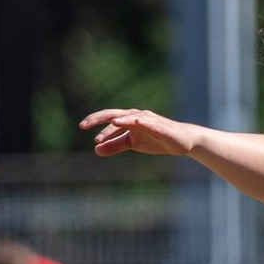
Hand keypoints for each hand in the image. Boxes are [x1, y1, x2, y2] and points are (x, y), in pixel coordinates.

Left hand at [79, 108, 197, 157]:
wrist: (182, 142)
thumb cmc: (157, 140)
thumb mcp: (132, 144)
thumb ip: (114, 145)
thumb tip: (96, 150)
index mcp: (128, 121)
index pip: (108, 118)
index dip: (95, 122)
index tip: (82, 126)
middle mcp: (136, 117)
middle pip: (114, 114)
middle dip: (99, 118)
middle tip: (84, 124)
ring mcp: (148, 120)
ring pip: (130, 117)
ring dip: (120, 120)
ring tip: (112, 123)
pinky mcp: (159, 126)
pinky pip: (149, 122)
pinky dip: (141, 121)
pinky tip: (134, 121)